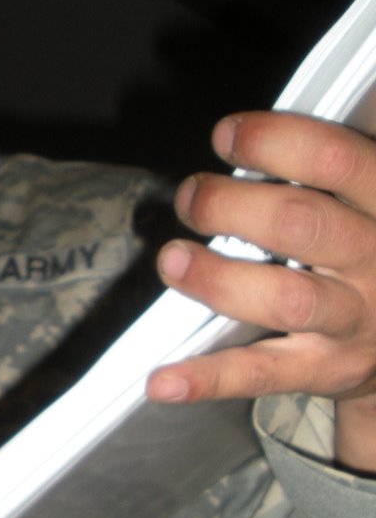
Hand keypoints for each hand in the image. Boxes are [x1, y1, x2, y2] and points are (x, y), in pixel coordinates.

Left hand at [146, 111, 375, 472]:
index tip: (226, 137)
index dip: (272, 140)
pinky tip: (161, 380)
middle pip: (299, 223)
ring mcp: (354, 319)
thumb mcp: (362, 201)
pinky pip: (262, 373)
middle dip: (227, 205)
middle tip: (189, 198)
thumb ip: (317, 174)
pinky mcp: (327, 369)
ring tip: (173, 260)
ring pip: (287, 298)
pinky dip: (207, 377)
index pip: (336, 158)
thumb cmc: (364, 246)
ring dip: (217, 278)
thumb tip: (235, 141)